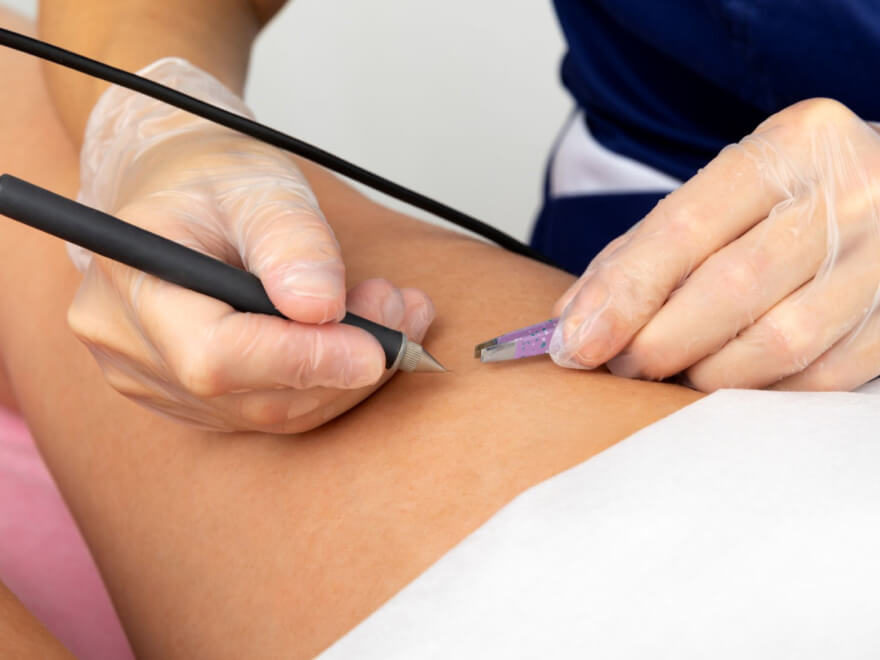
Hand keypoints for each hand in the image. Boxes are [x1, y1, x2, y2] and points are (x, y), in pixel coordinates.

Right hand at [68, 58, 433, 431]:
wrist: (179, 188)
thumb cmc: (210, 177)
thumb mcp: (258, 184)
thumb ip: (292, 242)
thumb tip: (321, 309)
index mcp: (133, 286)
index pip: (215, 358)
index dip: (303, 360)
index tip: (375, 347)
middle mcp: (133, 350)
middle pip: (252, 395)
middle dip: (343, 362)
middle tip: (403, 310)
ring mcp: (159, 382)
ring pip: (273, 412)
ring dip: (349, 373)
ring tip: (395, 312)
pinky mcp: (193, 397)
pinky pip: (273, 410)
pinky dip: (329, 380)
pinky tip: (366, 337)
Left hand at [550, 98, 879, 391]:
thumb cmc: (796, 198)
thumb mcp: (723, 194)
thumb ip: (646, 251)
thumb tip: (572, 323)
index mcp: (794, 142)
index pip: (684, 227)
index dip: (621, 294)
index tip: (576, 342)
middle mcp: (852, 191)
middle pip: (729, 288)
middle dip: (656, 342)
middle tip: (623, 364)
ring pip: (776, 343)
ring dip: (706, 374)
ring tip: (677, 371)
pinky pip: (819, 378)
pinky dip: (760, 392)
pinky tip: (734, 379)